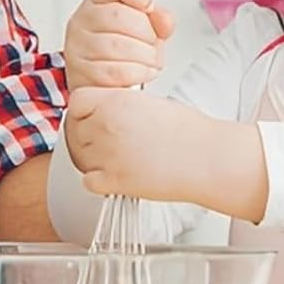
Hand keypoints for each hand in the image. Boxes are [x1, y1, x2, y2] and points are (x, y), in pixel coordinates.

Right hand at [63, 0, 174, 89]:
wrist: (101, 84)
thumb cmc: (122, 54)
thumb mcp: (145, 29)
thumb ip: (159, 18)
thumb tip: (164, 19)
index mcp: (98, 1)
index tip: (148, 6)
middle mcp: (83, 20)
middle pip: (120, 15)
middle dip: (146, 34)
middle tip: (151, 44)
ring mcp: (78, 47)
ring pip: (119, 45)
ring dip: (145, 57)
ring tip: (148, 61)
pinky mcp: (81, 73)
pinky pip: (117, 70)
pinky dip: (137, 73)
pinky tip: (140, 72)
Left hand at [64, 86, 209, 201]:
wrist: (208, 158)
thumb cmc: (190, 131)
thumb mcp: (150, 103)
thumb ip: (122, 106)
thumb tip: (108, 113)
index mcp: (116, 101)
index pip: (77, 102)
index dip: (83, 111)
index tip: (93, 117)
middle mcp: (106, 125)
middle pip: (76, 131)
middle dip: (89, 137)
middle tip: (109, 143)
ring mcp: (107, 154)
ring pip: (80, 157)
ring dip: (93, 160)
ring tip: (118, 159)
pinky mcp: (114, 180)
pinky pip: (88, 182)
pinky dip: (99, 182)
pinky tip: (117, 176)